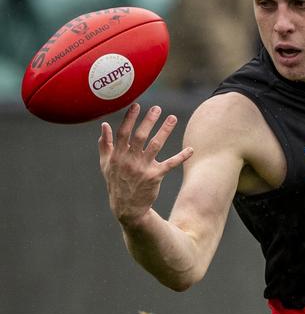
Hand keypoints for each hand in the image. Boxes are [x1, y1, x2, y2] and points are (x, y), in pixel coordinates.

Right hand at [98, 103, 192, 227]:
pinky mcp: (155, 176)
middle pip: (140, 136)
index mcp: (117, 156)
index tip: (137, 105)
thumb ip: (105, 145)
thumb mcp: (106, 165)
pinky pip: (170, 164)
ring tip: (173, 118)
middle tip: (158, 108)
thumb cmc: (116, 183)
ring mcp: (143, 168)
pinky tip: (191, 149)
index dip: (129, 118)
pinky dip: (181, 156)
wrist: (127, 208)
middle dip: (149, 121)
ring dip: (165, 131)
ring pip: (156, 145)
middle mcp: (129, 160)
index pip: (123, 133)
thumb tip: (104, 126)